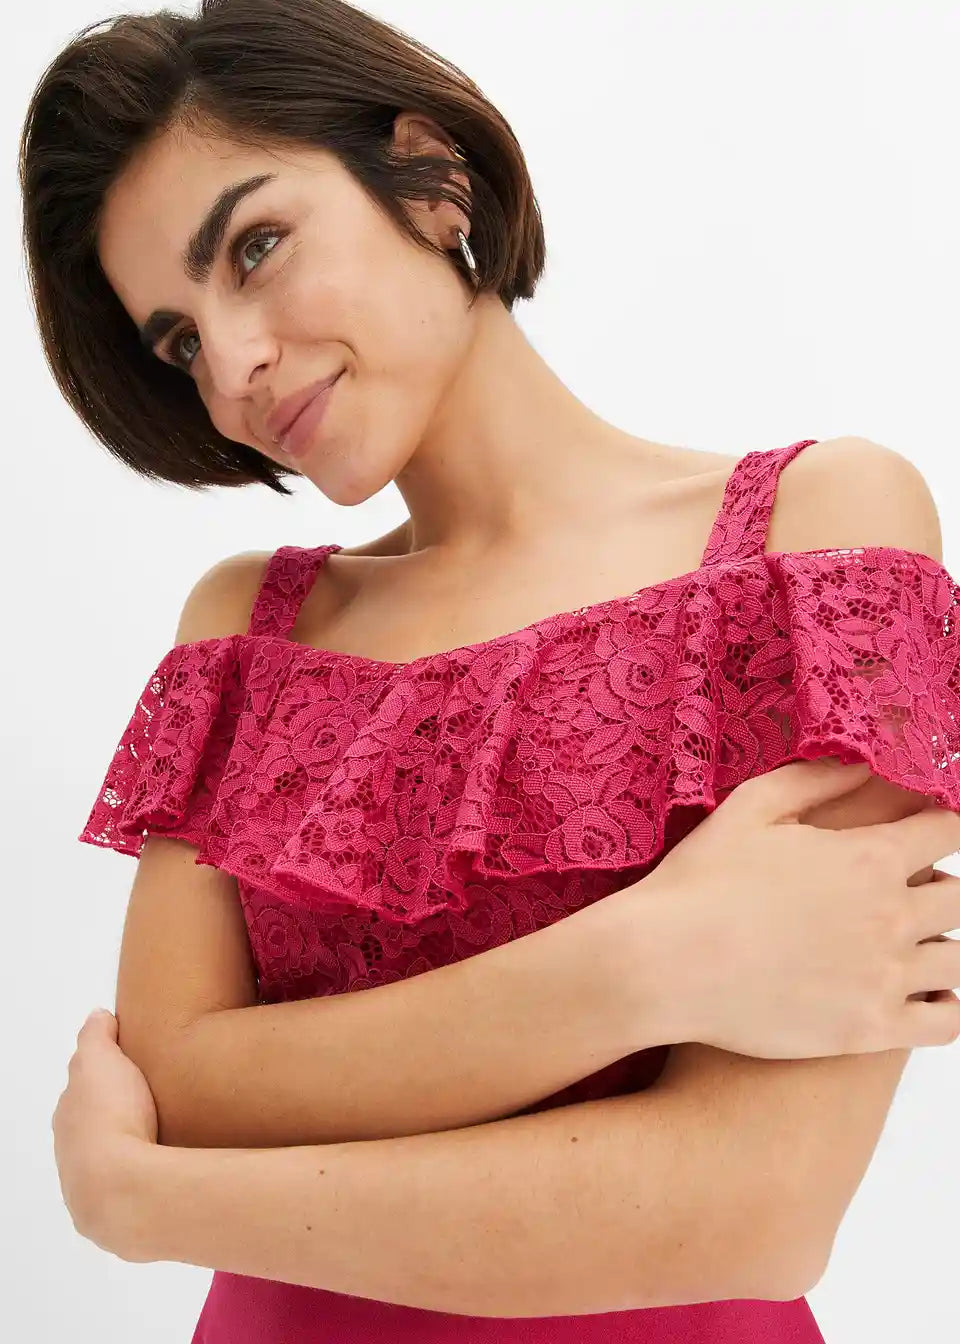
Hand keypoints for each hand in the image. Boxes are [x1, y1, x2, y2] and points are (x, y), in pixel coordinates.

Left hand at [52, 1008, 158, 1260]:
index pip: (82, 1085)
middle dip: (117, 1110)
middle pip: (95, 1123)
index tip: (126, 1064)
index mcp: (68, 1112)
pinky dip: (145, 1169)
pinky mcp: (117, 1209)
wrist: (120, 1186)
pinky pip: (133, 1181)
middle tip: (150, 1096)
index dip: (103, 1072)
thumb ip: (96, 1035)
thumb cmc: (110, 1118)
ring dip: (131, 1144)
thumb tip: (97, 1017)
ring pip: (113, 1155)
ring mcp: (93, 1183)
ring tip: (165, 1131)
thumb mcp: (100, 1058)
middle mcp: (73, 1149)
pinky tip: (166, 1163)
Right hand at [639, 758, 959, 1058]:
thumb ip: (816, 779)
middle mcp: (890, 915)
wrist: (663, 966)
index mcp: (869, 857)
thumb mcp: (750, 807)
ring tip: (917, 944)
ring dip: (944, 946)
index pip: (949, 832)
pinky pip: (945, 1022)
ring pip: (959, 960)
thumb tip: (866, 765)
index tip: (931, 832)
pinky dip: (948, 1005)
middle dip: (947, 888)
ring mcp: (885, 976)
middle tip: (915, 889)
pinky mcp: (870, 1029)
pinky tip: (930, 994)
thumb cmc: (698, 882)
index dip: (945, 827)